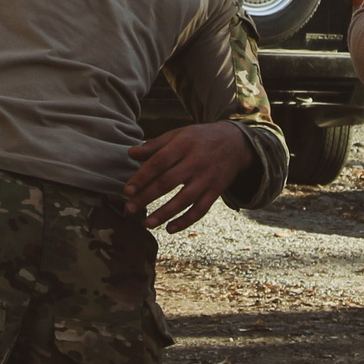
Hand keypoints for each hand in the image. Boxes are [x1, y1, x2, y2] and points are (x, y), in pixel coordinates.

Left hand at [125, 121, 252, 230]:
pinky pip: (200, 210)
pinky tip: (170, 229)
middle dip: (147, 197)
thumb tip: (131, 153)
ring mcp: (207, 178)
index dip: (142, 177)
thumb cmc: (199, 138)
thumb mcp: (178, 134)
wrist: (235, 142)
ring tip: (147, 223)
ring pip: (184, 199)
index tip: (127, 190)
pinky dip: (185, 221)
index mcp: (183, 145)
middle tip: (129, 208)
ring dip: (164, 213)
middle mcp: (196, 162)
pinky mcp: (216, 191)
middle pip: (168, 182)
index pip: (159, 162)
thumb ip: (155, 145)